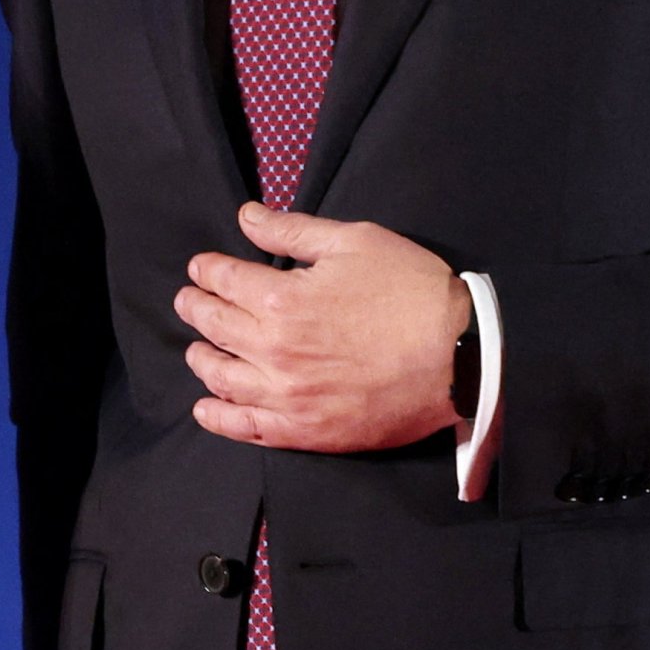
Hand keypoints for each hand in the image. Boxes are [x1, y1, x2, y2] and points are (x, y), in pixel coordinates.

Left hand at [178, 202, 471, 453]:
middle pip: (214, 327)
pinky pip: (248, 428)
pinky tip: (206, 408)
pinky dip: (218, 418)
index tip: (201, 266)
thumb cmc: (411, 290)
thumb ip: (293, 230)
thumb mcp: (354, 242)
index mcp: (282, 300)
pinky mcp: (307, 431)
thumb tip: (246, 218)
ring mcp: (288, 396)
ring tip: (197, 348)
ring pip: (222, 379)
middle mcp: (274, 351)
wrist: (460, 356)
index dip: (206, 269)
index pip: (223, 280)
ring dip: (201, 359)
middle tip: (189, 300)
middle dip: (195, 307)